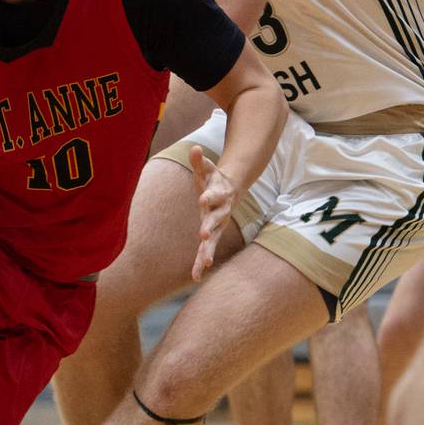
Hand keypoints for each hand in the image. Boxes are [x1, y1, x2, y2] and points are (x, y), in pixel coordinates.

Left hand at [189, 145, 236, 280]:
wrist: (230, 191)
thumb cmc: (214, 180)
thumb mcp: (207, 169)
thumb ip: (199, 161)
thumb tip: (194, 148)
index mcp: (218, 195)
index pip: (213, 195)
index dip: (209, 197)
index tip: (202, 199)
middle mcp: (220, 212)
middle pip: (215, 220)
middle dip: (210, 227)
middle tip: (203, 235)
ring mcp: (217, 225)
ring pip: (213, 241)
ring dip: (208, 251)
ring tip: (205, 264)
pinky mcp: (212, 235)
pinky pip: (207, 251)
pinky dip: (201, 263)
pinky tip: (196, 276)